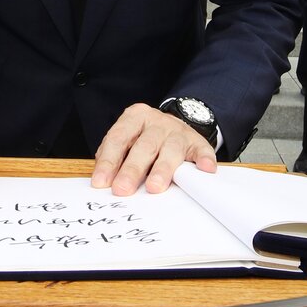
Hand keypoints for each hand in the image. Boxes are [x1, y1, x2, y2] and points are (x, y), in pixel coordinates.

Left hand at [91, 104, 216, 195]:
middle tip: (123, 189)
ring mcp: (179, 131)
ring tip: (155, 187)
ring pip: (171, 149)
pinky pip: (202, 150)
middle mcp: (157, 122)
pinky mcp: (197, 142)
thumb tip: (103, 182)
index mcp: (134, 118)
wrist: (175, 124)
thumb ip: (114, 157)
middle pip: (144, 145)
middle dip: (132, 169)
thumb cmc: (145, 138)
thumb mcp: (127, 140)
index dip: (108, 161)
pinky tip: (204, 169)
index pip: (118, 139)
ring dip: (162, 169)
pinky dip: (204, 159)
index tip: (101, 182)